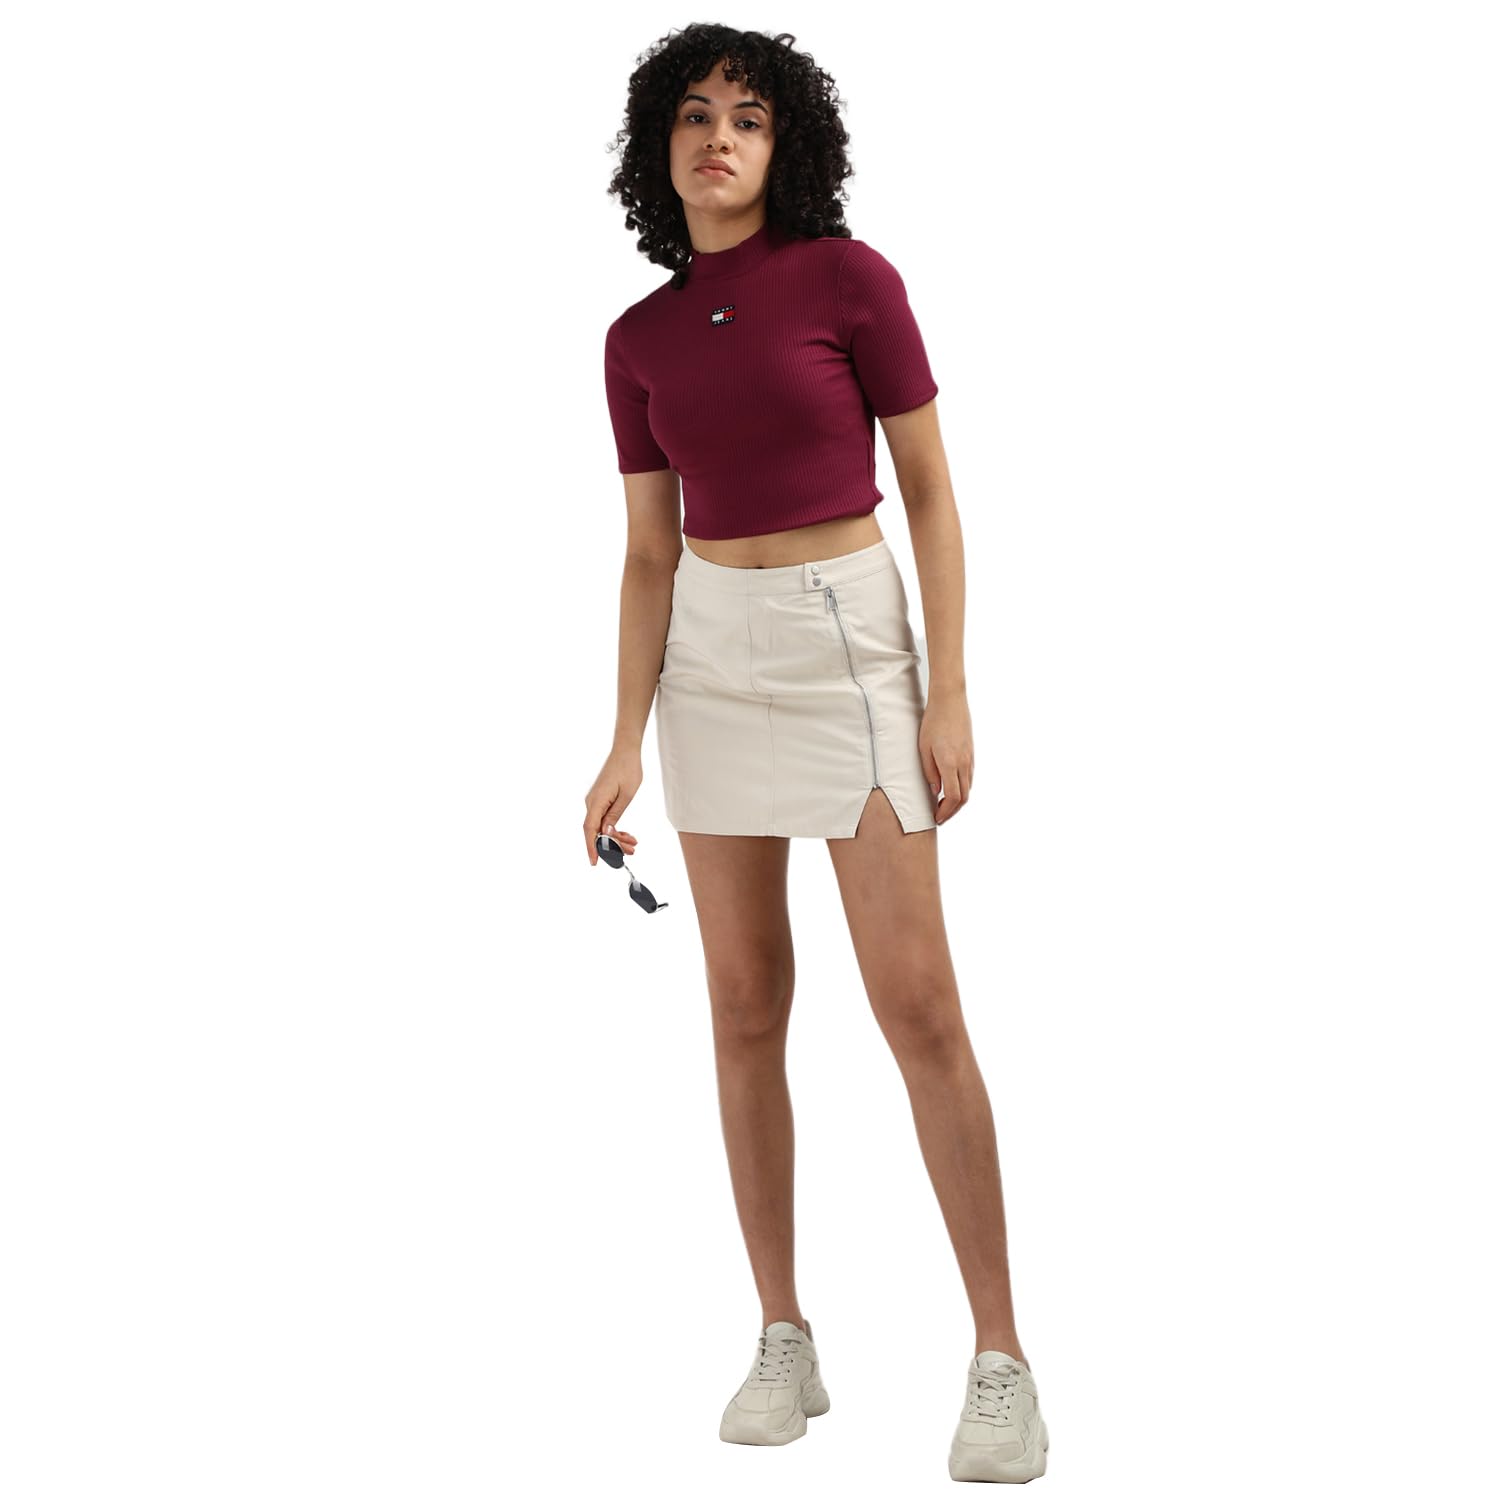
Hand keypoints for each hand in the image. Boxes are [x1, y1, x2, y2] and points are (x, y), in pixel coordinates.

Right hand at [584, 748, 643, 864]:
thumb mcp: (626, 796)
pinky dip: (614, 828)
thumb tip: (605, 834)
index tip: (595, 862)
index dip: (591, 847)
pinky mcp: (600, 800)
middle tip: (630, 851)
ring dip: (615, 837)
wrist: (626, 751)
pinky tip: (626, 834)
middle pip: (596, 831)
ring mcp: (595, 801)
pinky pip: (603, 819)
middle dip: (612, 844)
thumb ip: (614, 816)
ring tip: (633, 844)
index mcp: (596, 801)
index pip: (590, 829)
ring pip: (601, 827)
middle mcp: (591, 802)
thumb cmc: (628, 769)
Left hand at [919, 690, 973, 824]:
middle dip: (952, 811)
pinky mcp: (971, 753)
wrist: (950, 700)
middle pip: (964, 798)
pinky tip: (951, 789)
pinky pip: (969, 777)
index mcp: (950, 763)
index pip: (953, 798)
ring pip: (969, 788)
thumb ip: (929, 771)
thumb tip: (935, 791)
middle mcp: (964, 763)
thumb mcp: (923, 748)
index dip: (945, 812)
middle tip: (939, 817)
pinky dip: (962, 789)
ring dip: (957, 801)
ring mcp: (970, 758)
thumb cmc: (932, 722)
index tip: (936, 818)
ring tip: (943, 806)